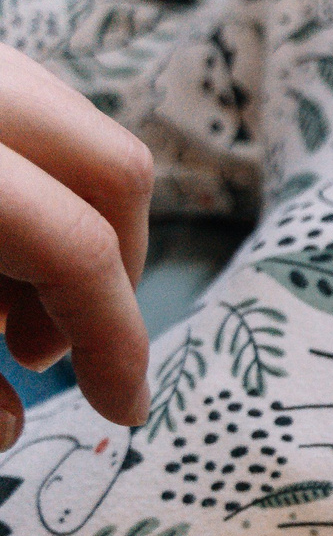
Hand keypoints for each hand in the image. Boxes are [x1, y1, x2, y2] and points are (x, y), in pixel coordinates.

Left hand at [0, 43, 151, 440]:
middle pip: (114, 169)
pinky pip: (21, 109)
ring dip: (68, 226)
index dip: (113, 341)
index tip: (118, 408)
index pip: (76, 245)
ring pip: (72, 130)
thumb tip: (7, 426)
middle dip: (111, 274)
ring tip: (3, 305)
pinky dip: (24, 181)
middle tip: (48, 350)